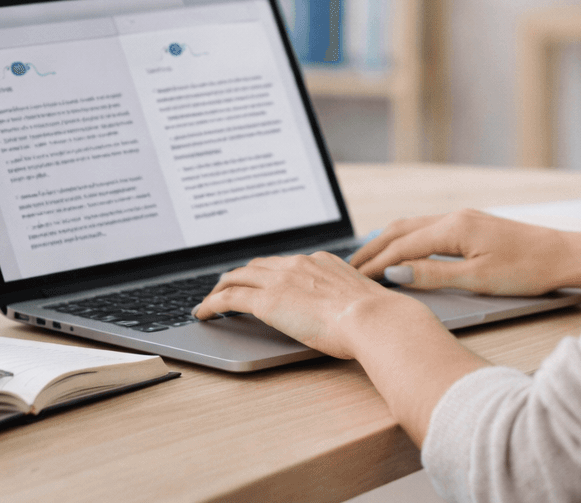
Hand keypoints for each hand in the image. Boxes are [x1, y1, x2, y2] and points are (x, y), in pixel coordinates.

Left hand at [192, 252, 427, 357]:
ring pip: (237, 277)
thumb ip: (347, 300)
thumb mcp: (361, 300)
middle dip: (238, 276)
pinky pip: (229, 298)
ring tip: (209, 302)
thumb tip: (350, 314)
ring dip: (219, 288)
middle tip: (225, 289)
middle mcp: (299, 264)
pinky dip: (211, 304)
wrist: (375, 319)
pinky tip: (203, 314)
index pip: (284, 263)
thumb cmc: (377, 318)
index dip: (265, 272)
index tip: (259, 281)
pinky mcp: (268, 302)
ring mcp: (282, 280)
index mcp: (322, 261)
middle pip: (256, 266)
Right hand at [348, 208, 580, 295]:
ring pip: (413, 226)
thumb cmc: (526, 270)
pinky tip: (403, 251)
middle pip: (401, 230)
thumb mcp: (477, 280)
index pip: (402, 246)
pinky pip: (428, 229)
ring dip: (388, 241)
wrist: (564, 255)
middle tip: (347, 268)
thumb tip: (397, 273)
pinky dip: (406, 239)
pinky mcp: (473, 226)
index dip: (375, 263)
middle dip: (373, 248)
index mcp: (454, 228)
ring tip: (366, 259)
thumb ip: (434, 275)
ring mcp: (464, 219)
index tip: (353, 278)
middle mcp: (455, 218)